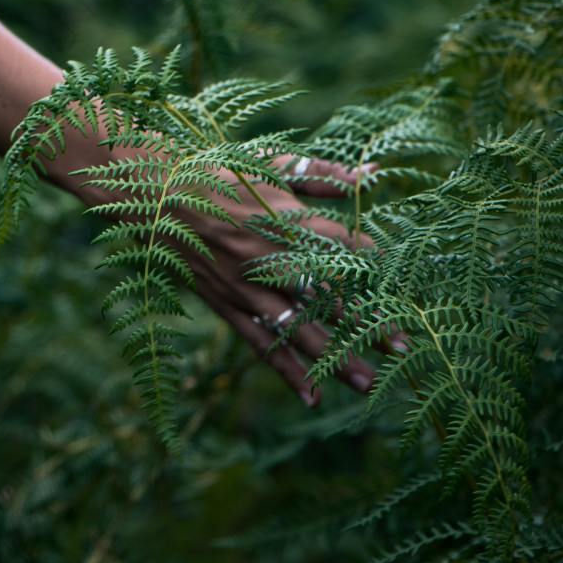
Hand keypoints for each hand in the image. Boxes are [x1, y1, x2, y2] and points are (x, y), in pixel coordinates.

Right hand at [174, 155, 375, 406]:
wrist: (156, 193)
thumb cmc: (219, 174)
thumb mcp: (270, 166)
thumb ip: (322, 174)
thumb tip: (372, 172)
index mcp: (282, 219)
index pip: (340, 246)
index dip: (372, 261)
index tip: (399, 277)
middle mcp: (267, 259)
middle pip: (327, 298)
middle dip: (367, 323)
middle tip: (406, 347)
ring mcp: (245, 287)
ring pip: (297, 330)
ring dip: (334, 358)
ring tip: (369, 382)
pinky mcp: (226, 305)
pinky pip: (260, 343)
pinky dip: (286, 371)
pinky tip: (313, 395)